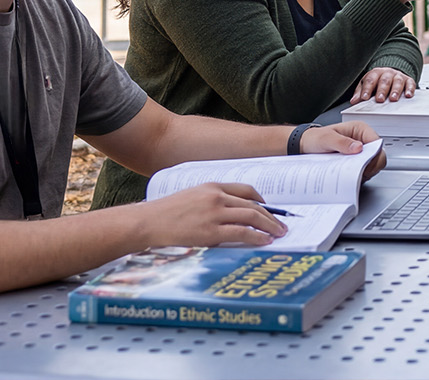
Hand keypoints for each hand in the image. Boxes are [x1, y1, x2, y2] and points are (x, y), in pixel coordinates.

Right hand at [136, 182, 285, 247]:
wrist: (146, 223)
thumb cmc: (166, 214)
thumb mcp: (191, 198)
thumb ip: (212, 201)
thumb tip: (235, 214)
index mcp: (211, 186)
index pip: (246, 190)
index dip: (262, 200)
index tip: (270, 209)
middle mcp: (216, 197)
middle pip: (253, 205)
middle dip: (271, 216)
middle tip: (282, 225)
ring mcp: (214, 214)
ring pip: (252, 217)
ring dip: (270, 226)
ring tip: (279, 234)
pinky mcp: (210, 232)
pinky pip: (242, 233)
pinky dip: (257, 237)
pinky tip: (264, 241)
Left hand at [299, 122, 385, 179]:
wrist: (305, 146)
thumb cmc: (314, 138)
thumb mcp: (326, 139)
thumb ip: (342, 142)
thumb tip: (358, 148)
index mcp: (360, 129)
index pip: (377, 143)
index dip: (375, 155)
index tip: (366, 166)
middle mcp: (363, 139)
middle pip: (378, 155)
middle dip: (371, 166)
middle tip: (360, 172)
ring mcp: (361, 151)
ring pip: (374, 164)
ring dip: (366, 171)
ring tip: (352, 173)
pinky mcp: (356, 160)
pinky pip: (365, 169)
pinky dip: (360, 174)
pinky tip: (350, 175)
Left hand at [351, 67, 415, 103]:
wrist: (391, 75)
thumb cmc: (377, 82)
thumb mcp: (367, 85)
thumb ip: (360, 93)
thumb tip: (353, 101)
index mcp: (375, 73)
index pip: (370, 80)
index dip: (367, 89)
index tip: (364, 98)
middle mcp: (387, 73)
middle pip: (384, 81)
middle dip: (382, 90)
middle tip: (379, 99)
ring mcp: (398, 76)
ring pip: (397, 81)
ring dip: (395, 90)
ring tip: (393, 99)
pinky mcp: (408, 80)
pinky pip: (410, 83)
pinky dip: (410, 89)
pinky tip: (408, 95)